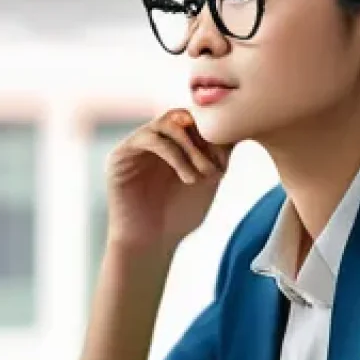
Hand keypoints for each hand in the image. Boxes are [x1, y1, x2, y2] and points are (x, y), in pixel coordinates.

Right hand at [105, 109, 232, 251]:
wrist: (150, 244)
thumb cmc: (179, 217)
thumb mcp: (207, 180)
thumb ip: (218, 154)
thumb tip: (238, 129)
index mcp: (172, 142)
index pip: (195, 120)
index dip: (215, 135)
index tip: (225, 164)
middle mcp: (153, 138)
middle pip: (183, 115)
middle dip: (204, 138)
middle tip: (216, 167)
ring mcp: (136, 144)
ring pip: (168, 122)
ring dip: (191, 146)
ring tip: (203, 174)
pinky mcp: (120, 154)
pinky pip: (150, 139)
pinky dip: (175, 155)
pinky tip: (188, 178)